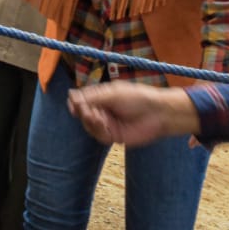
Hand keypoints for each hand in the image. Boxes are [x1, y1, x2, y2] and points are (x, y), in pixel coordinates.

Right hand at [67, 82, 198, 146]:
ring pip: (89, 126)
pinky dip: (98, 130)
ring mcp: (108, 123)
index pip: (83, 99)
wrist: (158, 113)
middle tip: (85, 110)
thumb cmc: (138, 98)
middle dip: (83, 112)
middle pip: (83, 114)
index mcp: (103, 96)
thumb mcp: (112, 94)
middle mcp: (104, 109)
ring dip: (90, 122)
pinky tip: (103, 125)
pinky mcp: (114, 135)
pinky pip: (99, 136)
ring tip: (97, 117)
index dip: (76, 102)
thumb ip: (92, 97)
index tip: (72, 103)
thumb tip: (71, 96)